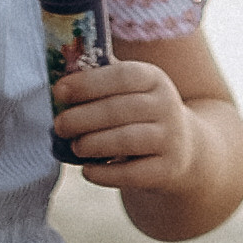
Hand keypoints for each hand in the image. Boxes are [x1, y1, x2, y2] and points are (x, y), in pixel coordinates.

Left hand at [51, 58, 202, 195]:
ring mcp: (171, 139)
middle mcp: (167, 106)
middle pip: (118, 110)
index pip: (121, 76)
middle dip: (82, 118)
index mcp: (154, 79)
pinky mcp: (168, 169)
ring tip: (75, 146)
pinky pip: (131, 173)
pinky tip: (87, 171)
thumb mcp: (130, 90)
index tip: (58, 92)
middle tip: (59, 126)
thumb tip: (60, 69)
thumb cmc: (140, 114)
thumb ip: (99, 78)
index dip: (87, 83)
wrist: (184, 148)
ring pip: (125, 140)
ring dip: (92, 144)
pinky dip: (104, 173)